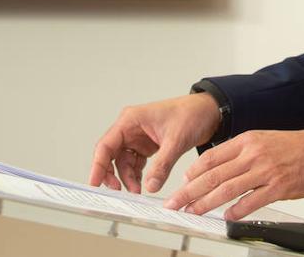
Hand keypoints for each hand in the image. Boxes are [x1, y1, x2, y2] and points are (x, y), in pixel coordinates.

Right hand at [89, 93, 222, 193]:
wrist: (208, 112)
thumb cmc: (191, 114)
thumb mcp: (176, 140)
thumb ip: (162, 164)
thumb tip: (150, 185)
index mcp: (131, 120)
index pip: (106, 144)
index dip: (98, 165)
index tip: (94, 182)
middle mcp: (130, 128)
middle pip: (111, 155)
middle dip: (112, 174)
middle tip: (118, 191)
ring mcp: (137, 137)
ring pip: (123, 162)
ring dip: (127, 177)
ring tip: (137, 190)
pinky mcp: (147, 145)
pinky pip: (135, 163)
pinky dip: (137, 175)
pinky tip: (144, 184)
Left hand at [164, 130, 303, 219]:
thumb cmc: (291, 147)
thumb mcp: (261, 141)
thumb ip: (239, 153)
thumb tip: (216, 169)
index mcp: (246, 141)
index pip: (211, 157)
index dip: (193, 172)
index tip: (182, 184)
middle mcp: (252, 155)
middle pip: (213, 175)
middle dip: (190, 191)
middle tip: (176, 203)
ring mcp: (264, 171)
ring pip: (227, 189)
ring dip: (206, 203)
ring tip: (193, 212)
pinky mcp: (277, 187)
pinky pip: (252, 201)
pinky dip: (237, 211)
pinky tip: (226, 217)